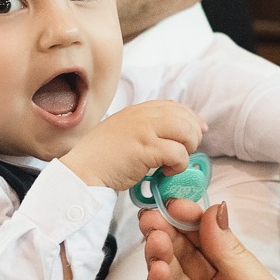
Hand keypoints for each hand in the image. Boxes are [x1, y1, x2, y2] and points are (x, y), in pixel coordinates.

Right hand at [60, 101, 204, 190]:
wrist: (83, 171)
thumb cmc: (103, 158)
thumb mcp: (125, 132)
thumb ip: (147, 128)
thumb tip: (179, 132)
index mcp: (138, 110)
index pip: (175, 107)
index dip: (191, 120)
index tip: (196, 134)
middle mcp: (143, 115)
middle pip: (185, 118)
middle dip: (193, 136)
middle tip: (183, 154)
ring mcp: (144, 130)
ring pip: (186, 132)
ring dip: (187, 150)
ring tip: (173, 162)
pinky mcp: (146, 149)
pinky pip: (178, 154)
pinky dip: (178, 166)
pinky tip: (164, 172)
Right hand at [140, 203, 279, 279]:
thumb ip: (232, 252)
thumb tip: (214, 210)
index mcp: (236, 278)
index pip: (207, 241)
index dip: (192, 222)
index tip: (178, 203)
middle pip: (184, 256)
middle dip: (168, 232)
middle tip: (153, 213)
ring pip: (170, 278)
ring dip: (159, 254)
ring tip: (152, 233)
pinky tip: (158, 266)